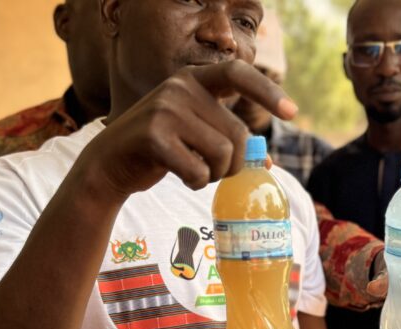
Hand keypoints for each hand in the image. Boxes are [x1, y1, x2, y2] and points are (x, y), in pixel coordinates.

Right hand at [80, 60, 296, 198]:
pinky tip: (180, 176)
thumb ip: (227, 139)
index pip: (238, 74)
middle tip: (215, 172)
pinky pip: (198, 170)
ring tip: (194, 171)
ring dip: (214, 175)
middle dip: (234, 164)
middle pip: (237, 135)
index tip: (292, 113)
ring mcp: (166, 108)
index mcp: (193, 79)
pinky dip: (196, 182)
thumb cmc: (159, 151)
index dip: (268, 91)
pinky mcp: (154, 135)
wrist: (108, 165)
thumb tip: (270, 163)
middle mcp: (180, 86)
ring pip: (222, 154)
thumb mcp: (194, 136)